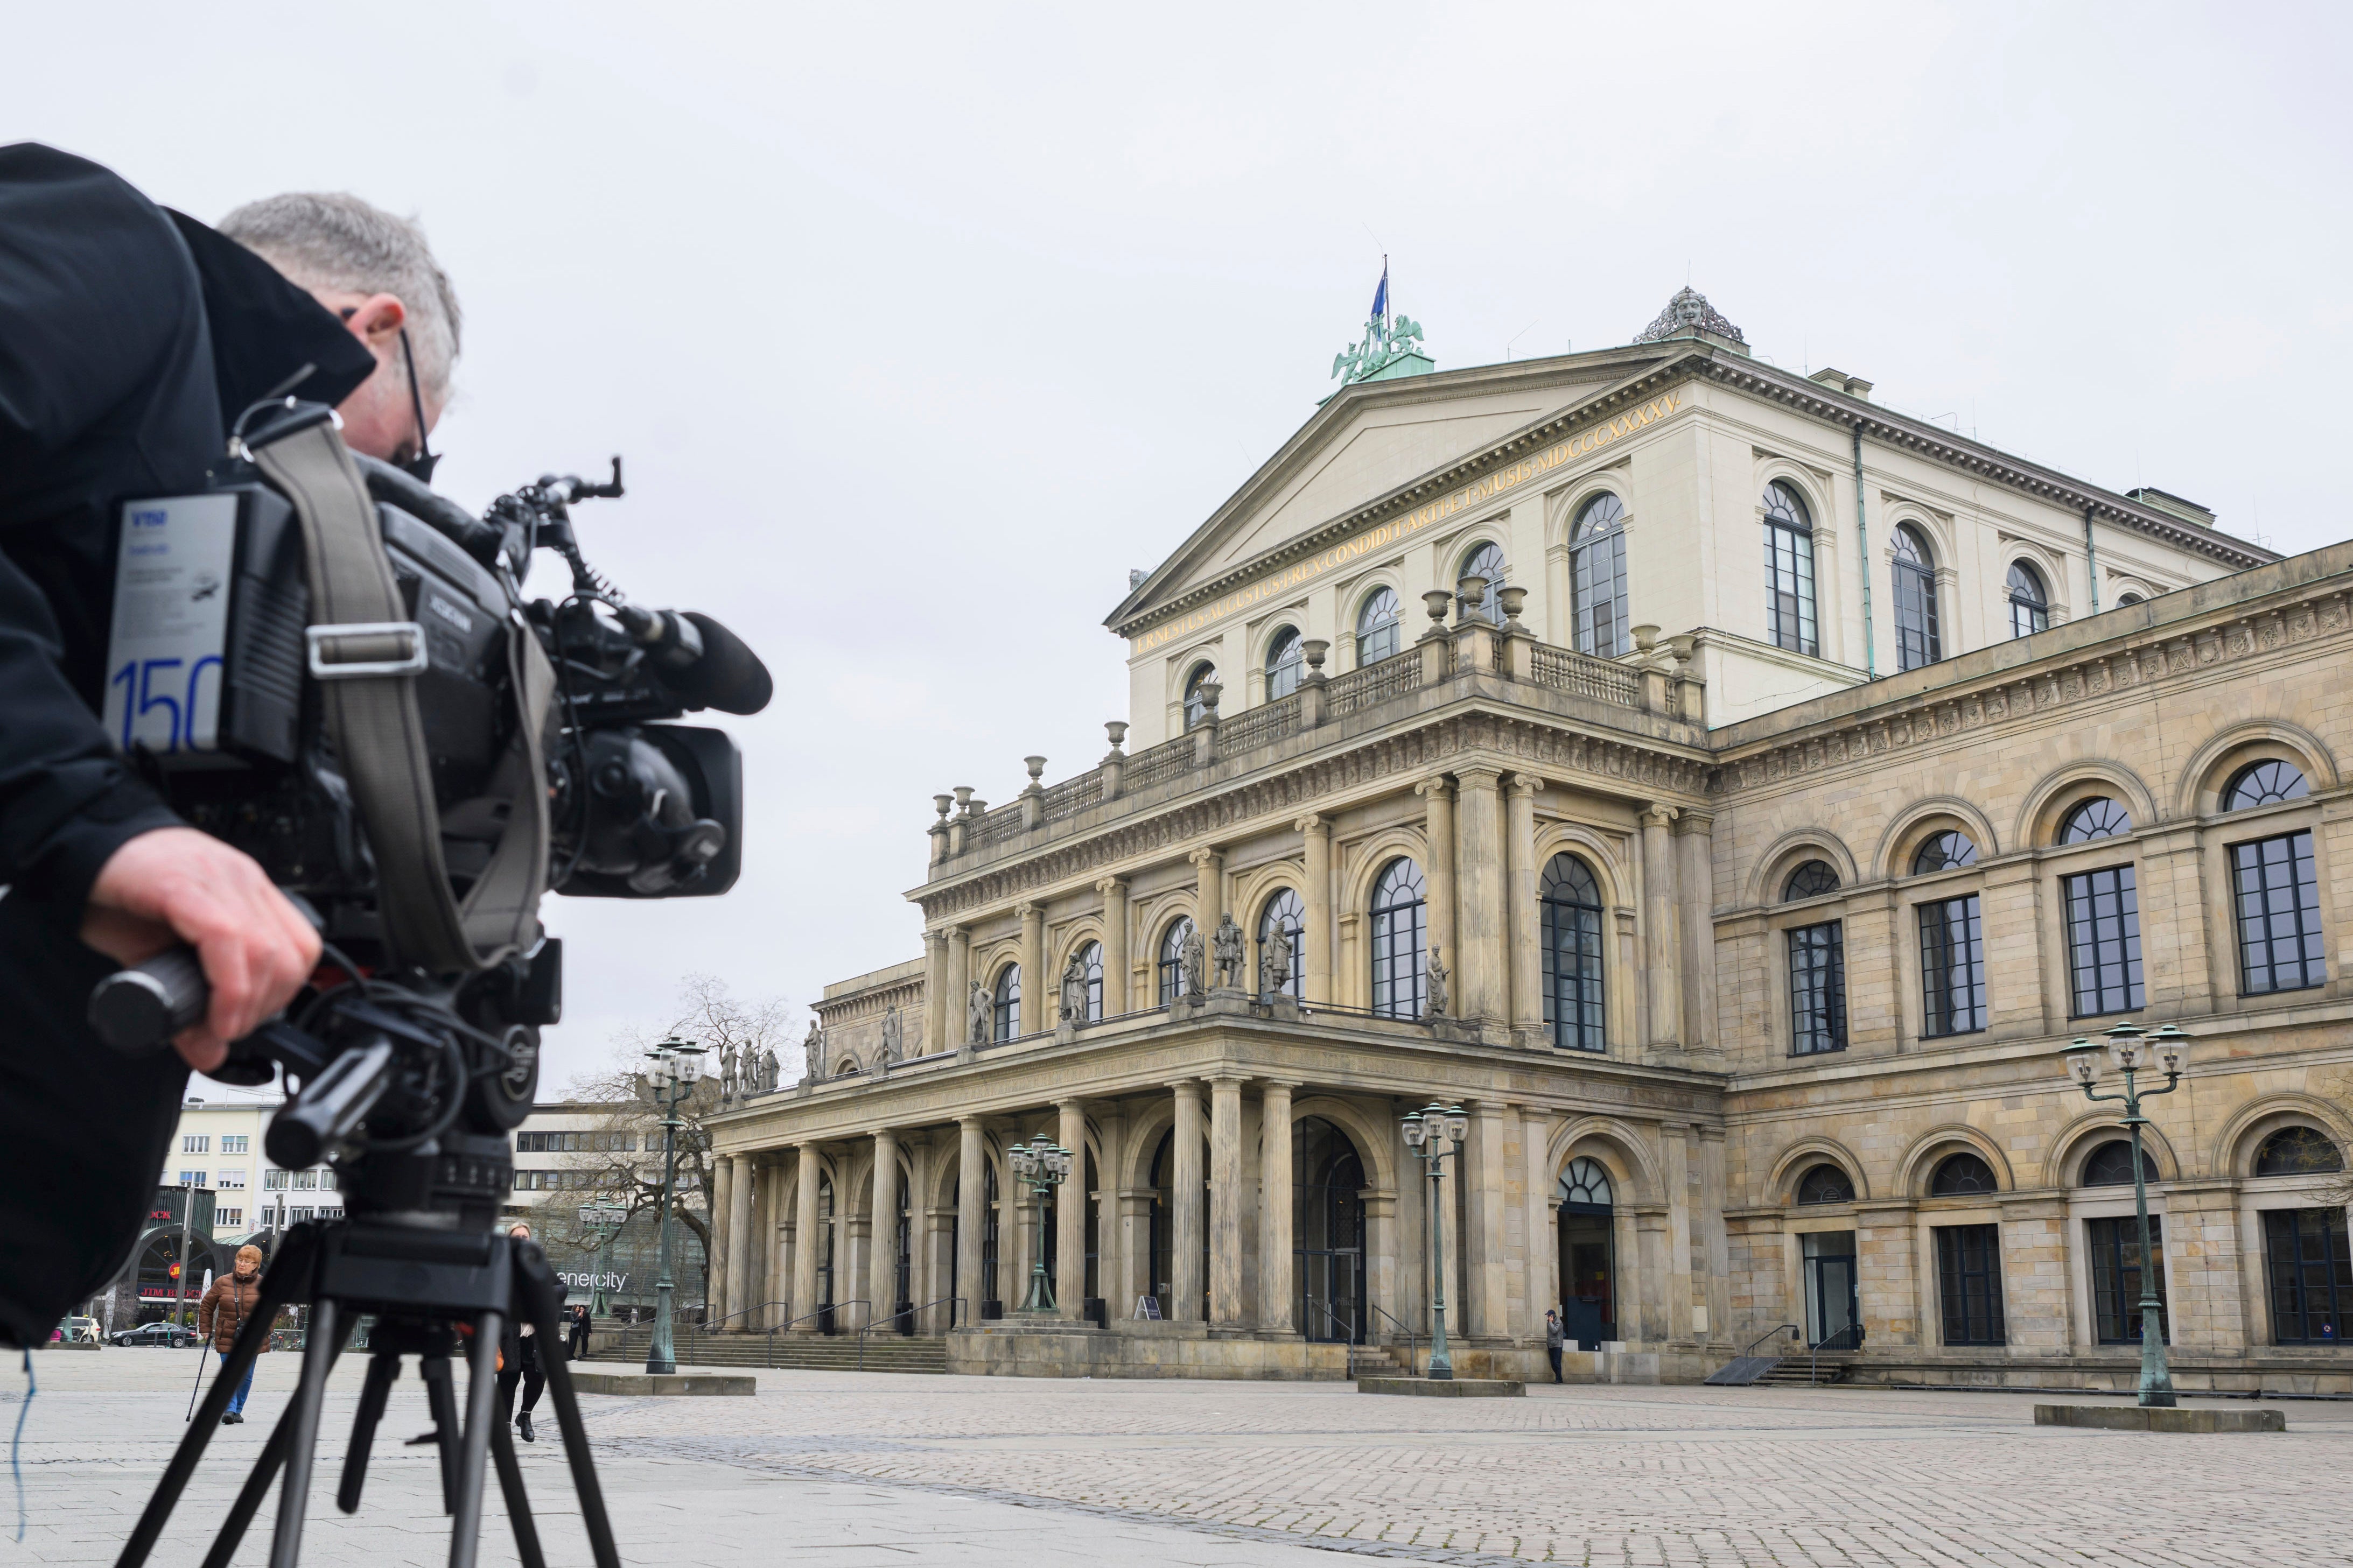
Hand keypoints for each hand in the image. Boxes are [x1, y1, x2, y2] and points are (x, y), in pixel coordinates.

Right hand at [80, 827, 320, 1071]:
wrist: (74, 850)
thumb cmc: (118, 894)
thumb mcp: (162, 953)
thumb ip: (190, 999)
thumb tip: (211, 1052)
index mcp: (248, 893)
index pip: (300, 948)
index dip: (283, 995)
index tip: (247, 1022)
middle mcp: (242, 882)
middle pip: (290, 955)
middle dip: (266, 1007)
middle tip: (227, 1029)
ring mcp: (218, 879)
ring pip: (266, 950)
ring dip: (247, 1004)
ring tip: (216, 1026)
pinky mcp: (182, 884)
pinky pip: (225, 937)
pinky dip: (228, 985)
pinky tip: (214, 1012)